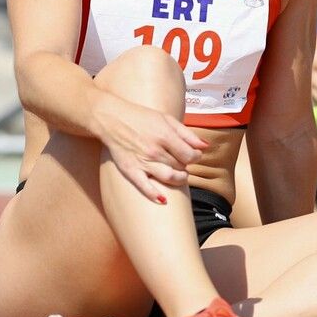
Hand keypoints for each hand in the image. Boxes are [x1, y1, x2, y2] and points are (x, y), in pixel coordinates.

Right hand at [92, 97, 209, 204]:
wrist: (112, 119)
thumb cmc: (141, 117)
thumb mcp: (166, 119)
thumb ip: (187, 133)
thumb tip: (205, 147)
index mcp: (165, 136)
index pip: (190, 155)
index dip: (196, 157)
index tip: (193, 155)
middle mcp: (155, 150)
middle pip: (181, 166)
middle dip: (185, 165)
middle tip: (181, 161)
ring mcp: (142, 162)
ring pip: (169, 178)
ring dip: (179, 179)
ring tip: (179, 175)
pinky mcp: (130, 170)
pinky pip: (145, 187)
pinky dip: (155, 195)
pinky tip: (163, 199)